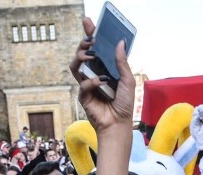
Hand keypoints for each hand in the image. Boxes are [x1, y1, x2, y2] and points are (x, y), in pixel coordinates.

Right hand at [69, 17, 134, 131]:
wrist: (118, 123)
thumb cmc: (124, 104)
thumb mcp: (127, 81)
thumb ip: (122, 63)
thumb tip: (120, 42)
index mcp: (104, 68)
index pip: (94, 48)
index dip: (90, 34)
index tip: (89, 22)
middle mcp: (93, 74)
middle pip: (82, 54)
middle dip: (83, 44)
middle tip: (90, 40)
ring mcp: (87, 84)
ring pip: (75, 66)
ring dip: (81, 57)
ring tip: (91, 55)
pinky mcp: (83, 96)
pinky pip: (83, 84)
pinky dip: (92, 81)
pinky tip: (101, 82)